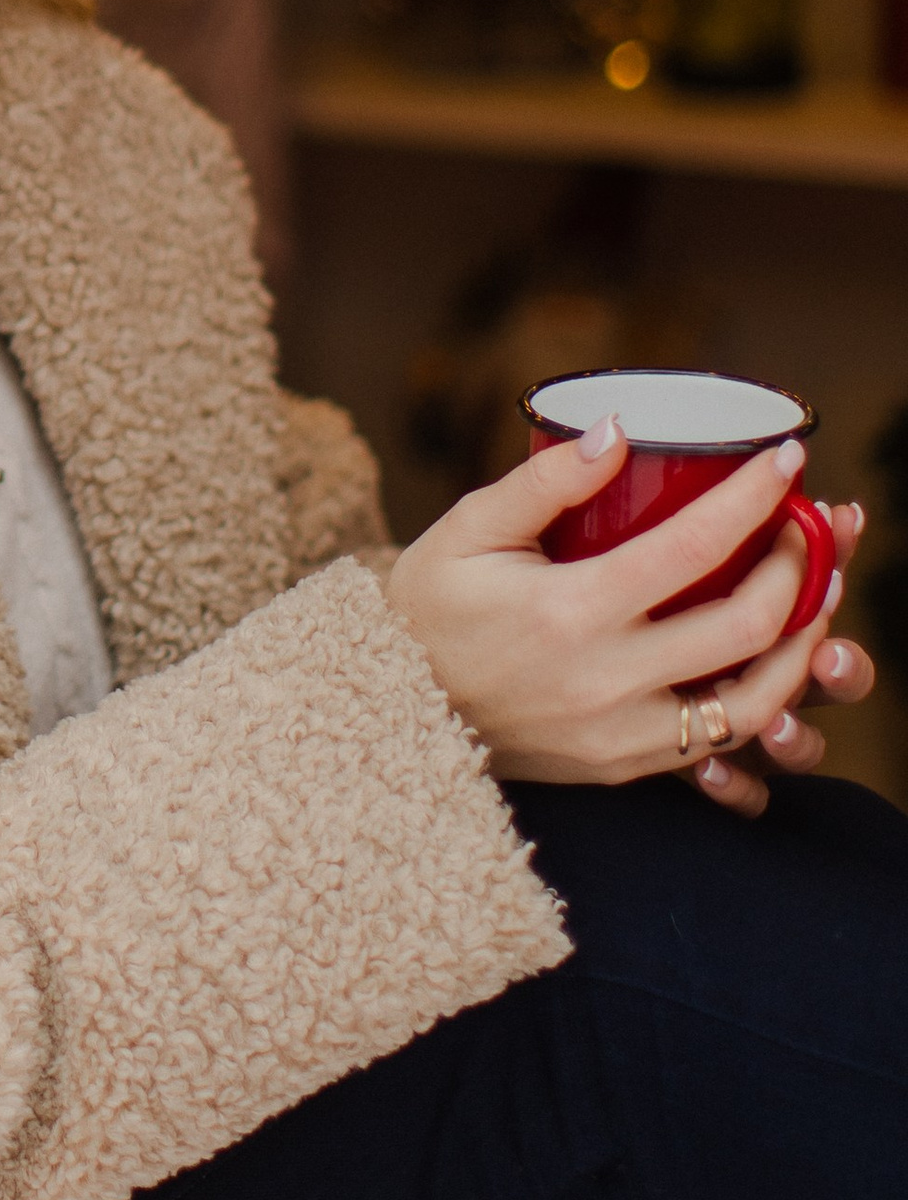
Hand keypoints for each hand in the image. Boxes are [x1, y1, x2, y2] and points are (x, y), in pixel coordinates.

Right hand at [383, 417, 876, 797]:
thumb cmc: (428, 607)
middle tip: (805, 531)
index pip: (694, 546)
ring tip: (811, 600)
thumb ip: (544, 482)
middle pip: (746, 627)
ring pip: (753, 704)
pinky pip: (716, 744)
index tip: (787, 461)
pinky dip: (757, 700)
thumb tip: (615, 432)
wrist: (388, 705)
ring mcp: (618, 734)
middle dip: (797, 569)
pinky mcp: (621, 767)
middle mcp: (605, 679)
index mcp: (569, 610)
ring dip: (798, 647)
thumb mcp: (468, 529)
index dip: (755, 498)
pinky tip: (765, 659)